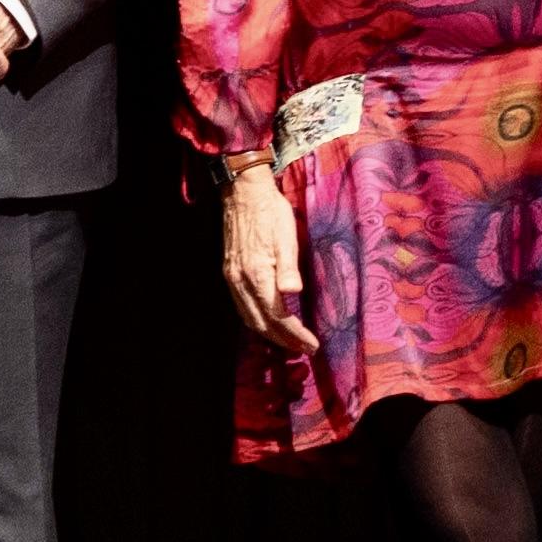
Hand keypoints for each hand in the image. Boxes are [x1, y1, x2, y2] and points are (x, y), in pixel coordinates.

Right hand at [216, 163, 307, 352]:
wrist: (243, 192)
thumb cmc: (271, 212)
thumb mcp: (286, 236)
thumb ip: (288, 267)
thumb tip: (293, 293)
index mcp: (257, 274)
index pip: (278, 316)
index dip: (295, 334)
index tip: (312, 345)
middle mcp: (240, 281)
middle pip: (261, 323)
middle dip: (283, 340)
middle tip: (304, 350)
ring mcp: (232, 278)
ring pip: (248, 317)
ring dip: (268, 334)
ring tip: (288, 341)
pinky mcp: (229, 272)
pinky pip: (241, 306)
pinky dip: (255, 320)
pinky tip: (266, 320)